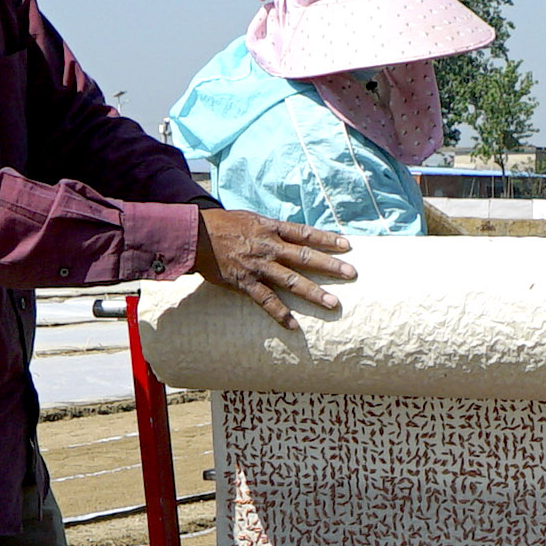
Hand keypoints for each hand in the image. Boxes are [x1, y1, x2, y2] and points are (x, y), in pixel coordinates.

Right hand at [192, 207, 356, 326]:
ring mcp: (258, 266)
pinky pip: (265, 301)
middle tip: (352, 273)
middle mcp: (268, 247)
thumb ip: (273, 229)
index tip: (347, 244)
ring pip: (291, 280)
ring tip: (333, 304)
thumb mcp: (251, 219)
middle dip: (330, 265)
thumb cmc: (223, 225)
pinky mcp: (244, 282)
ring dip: (313, 293)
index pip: (305, 233)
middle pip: (305, 256)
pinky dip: (279, 314)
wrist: (194, 236)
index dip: (326, 238)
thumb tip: (293, 235)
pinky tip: (293, 326)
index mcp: (271, 229)